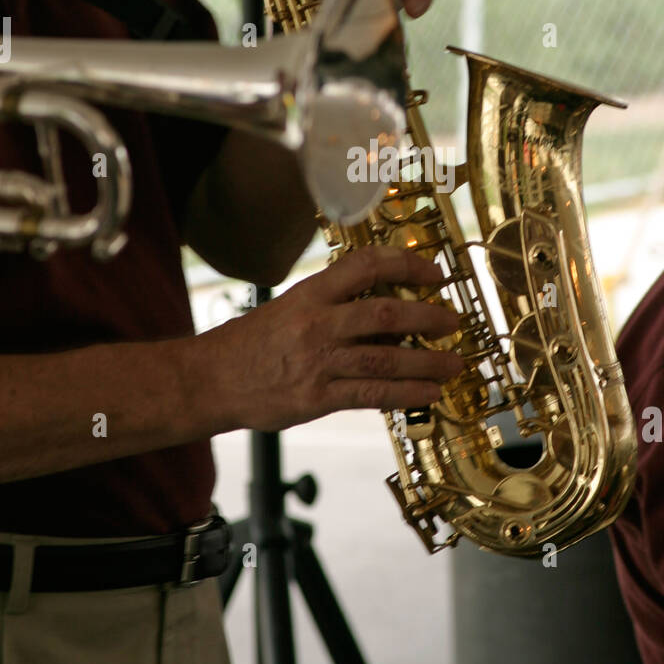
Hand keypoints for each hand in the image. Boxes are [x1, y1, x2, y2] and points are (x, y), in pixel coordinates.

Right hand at [207, 246, 461, 432]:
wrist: (209, 380)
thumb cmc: (250, 343)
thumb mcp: (289, 307)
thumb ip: (332, 306)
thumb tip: (387, 316)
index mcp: (309, 294)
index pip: (365, 266)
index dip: (405, 265)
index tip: (433, 272)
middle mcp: (316, 324)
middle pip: (385, 315)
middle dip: (428, 317)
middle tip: (454, 321)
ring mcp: (318, 362)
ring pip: (386, 359)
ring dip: (427, 362)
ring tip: (454, 363)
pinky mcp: (317, 398)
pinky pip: (372, 394)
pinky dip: (406, 393)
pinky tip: (429, 393)